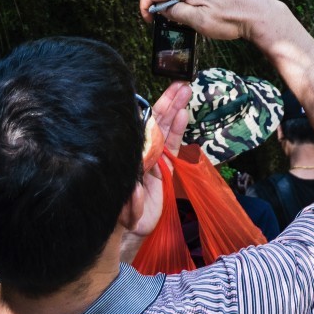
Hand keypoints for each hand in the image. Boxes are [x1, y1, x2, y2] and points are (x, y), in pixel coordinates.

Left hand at [122, 83, 190, 259]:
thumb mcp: (130, 215)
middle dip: (167, 103)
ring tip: (185, 89)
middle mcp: (141, 154)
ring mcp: (153, 156)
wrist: (135, 229)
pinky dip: (178, 126)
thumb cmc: (127, 219)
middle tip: (179, 85)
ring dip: (175, 108)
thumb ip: (133, 204)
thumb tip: (135, 190)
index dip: (146, 114)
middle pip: (154, 123)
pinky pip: (172, 140)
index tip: (152, 98)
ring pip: (164, 127)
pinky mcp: (165, 163)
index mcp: (131, 160)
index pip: (138, 131)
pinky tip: (183, 112)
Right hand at [140, 0, 298, 53]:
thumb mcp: (198, 23)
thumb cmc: (231, 20)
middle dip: (169, 3)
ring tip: (203, 14)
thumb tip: (162, 8)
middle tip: (181, 22)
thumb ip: (175, 12)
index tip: (149, 18)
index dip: (146, 4)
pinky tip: (213, 5)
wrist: (261, 13)